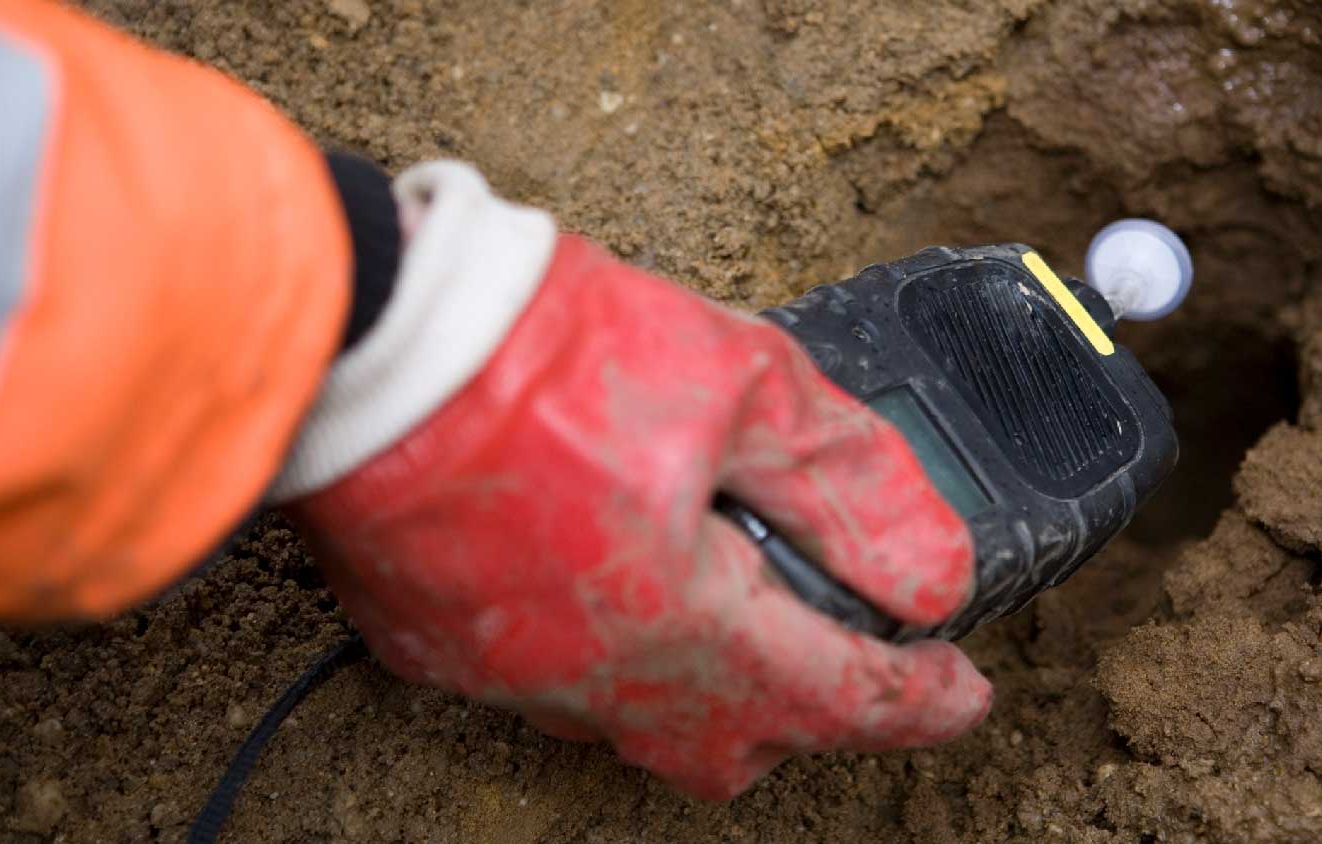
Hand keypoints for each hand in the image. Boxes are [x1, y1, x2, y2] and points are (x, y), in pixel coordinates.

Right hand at [284, 164, 991, 798]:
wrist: (357, 334)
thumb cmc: (538, 349)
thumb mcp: (739, 384)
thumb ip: (848, 487)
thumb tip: (930, 570)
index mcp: (684, 622)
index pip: (839, 695)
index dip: (920, 701)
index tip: (965, 691)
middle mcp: (595, 675)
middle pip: (738, 744)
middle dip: (809, 710)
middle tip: (848, 647)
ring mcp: (508, 673)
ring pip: (640, 725)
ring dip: (708, 683)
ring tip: (732, 599)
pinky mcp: (438, 648)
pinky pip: (553, 685)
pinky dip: (612, 649)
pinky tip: (613, 574)